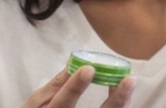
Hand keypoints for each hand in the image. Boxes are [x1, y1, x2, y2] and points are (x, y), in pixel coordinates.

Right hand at [21, 67, 136, 107]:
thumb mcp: (36, 103)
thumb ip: (55, 86)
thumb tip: (74, 63)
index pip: (62, 103)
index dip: (74, 87)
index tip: (89, 69)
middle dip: (115, 101)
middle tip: (129, 80)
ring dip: (121, 104)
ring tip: (129, 82)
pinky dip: (117, 107)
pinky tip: (122, 95)